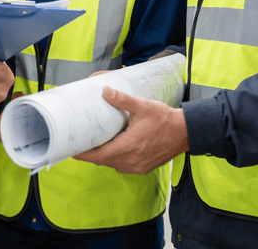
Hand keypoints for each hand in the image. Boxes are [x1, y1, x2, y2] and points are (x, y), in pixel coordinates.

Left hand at [73, 87, 188, 174]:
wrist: (187, 133)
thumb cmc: (165, 120)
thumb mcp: (142, 106)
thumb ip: (122, 100)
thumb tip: (104, 90)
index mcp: (127, 148)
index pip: (97, 156)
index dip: (82, 154)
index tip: (70, 149)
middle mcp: (130, 162)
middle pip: (102, 160)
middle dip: (91, 153)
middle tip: (80, 141)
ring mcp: (137, 167)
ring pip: (113, 164)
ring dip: (104, 155)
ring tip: (95, 142)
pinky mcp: (144, 168)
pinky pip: (123, 165)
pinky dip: (116, 158)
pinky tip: (114, 146)